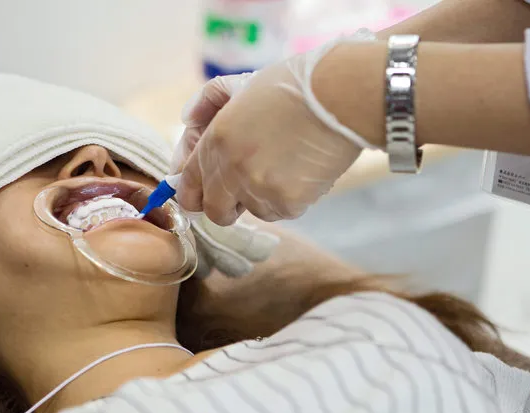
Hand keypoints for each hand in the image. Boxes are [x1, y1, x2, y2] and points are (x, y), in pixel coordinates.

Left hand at [172, 35, 374, 224]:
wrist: (341, 95)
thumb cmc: (295, 85)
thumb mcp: (242, 84)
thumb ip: (207, 101)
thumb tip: (187, 120)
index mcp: (216, 139)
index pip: (188, 185)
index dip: (193, 195)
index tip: (200, 198)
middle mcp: (231, 168)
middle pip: (215, 212)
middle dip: (225, 206)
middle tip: (243, 193)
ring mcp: (259, 188)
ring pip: (253, 211)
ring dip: (263, 197)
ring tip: (285, 165)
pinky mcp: (288, 202)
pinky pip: (281, 211)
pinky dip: (289, 198)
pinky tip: (302, 171)